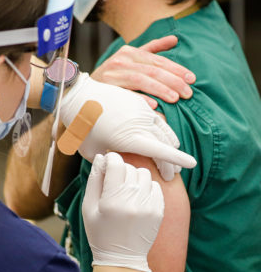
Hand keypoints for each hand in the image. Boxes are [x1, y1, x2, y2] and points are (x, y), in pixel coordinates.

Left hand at [60, 73, 196, 179]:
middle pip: (166, 145)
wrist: (78, 96)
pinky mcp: (140, 103)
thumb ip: (109, 165)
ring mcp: (142, 112)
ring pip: (164, 132)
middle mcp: (141, 124)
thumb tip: (118, 173)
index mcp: (130, 138)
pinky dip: (162, 133)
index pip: (161, 151)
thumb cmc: (81, 128)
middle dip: (172, 161)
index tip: (191, 165)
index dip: (178, 159)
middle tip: (173, 175)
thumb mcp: (93, 153)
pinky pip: (158, 120)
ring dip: (170, 147)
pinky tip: (161, 142)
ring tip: (170, 161)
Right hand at [83, 153, 163, 271]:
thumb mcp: (88, 208)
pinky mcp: (159, 211)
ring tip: (127, 192)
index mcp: (112, 200)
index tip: (108, 165)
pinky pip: (155, 186)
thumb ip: (94, 180)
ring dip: (135, 178)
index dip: (110, 160)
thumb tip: (102, 158)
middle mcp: (132, 201)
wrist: (121, 259)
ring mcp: (148, 206)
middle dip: (121, 171)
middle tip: (115, 184)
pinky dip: (146, 188)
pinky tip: (137, 200)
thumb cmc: (100, 232)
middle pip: (130, 167)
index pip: (116, 163)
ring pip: (144, 174)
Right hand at [91, 36, 194, 109]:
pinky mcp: (106, 88)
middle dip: (173, 81)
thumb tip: (175, 39)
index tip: (191, 78)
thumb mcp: (131, 59)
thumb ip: (152, 49)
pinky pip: (126, 93)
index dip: (176, 69)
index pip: (157, 60)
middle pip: (152, 70)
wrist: (83, 89)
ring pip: (141, 79)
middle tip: (188, 92)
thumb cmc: (112, 76)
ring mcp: (113, 74)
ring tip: (175, 99)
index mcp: (129, 52)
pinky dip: (140, 98)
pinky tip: (154, 105)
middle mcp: (121, 60)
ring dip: (160, 89)